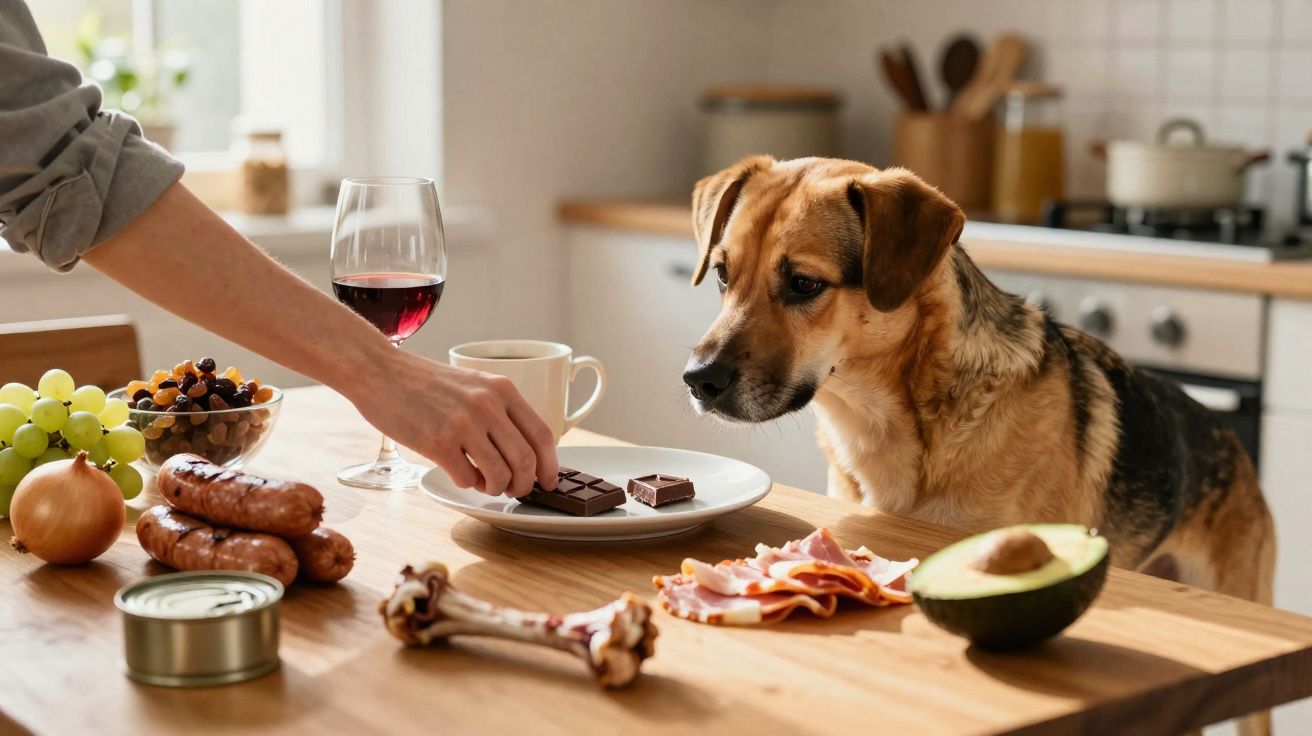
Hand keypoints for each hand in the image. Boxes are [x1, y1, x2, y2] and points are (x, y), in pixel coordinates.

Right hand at [349, 348, 558, 496]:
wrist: (379, 371)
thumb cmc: (424, 382)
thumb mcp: (473, 383)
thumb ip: (499, 410)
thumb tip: (522, 454)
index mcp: (502, 390)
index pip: (542, 435)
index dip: (550, 465)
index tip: (549, 482)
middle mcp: (487, 405)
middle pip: (525, 461)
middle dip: (524, 484)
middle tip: (515, 491)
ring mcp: (463, 424)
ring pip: (499, 475)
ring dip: (495, 488)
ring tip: (483, 483)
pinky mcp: (437, 442)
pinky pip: (466, 478)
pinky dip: (466, 484)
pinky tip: (459, 473)